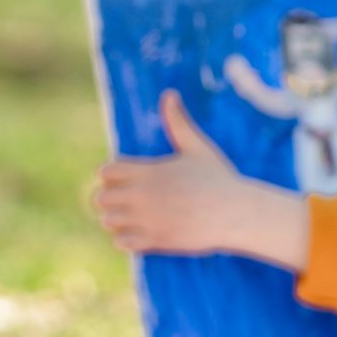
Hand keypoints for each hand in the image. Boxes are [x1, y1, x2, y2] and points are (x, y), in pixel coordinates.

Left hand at [93, 90, 309, 268]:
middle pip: (100, 198)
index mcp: (147, 172)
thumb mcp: (196, 146)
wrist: (236, 213)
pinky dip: (126, 239)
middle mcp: (141, 195)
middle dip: (110, 198)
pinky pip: (122, 243)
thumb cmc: (218, 178)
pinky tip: (141, 233)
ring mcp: (147, 219)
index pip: (105, 172)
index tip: (125, 179)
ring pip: (108, 221)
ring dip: (116, 219)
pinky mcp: (155, 240)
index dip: (111, 175)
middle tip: (126, 199)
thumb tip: (169, 94)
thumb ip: (177, 122)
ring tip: (132, 217)